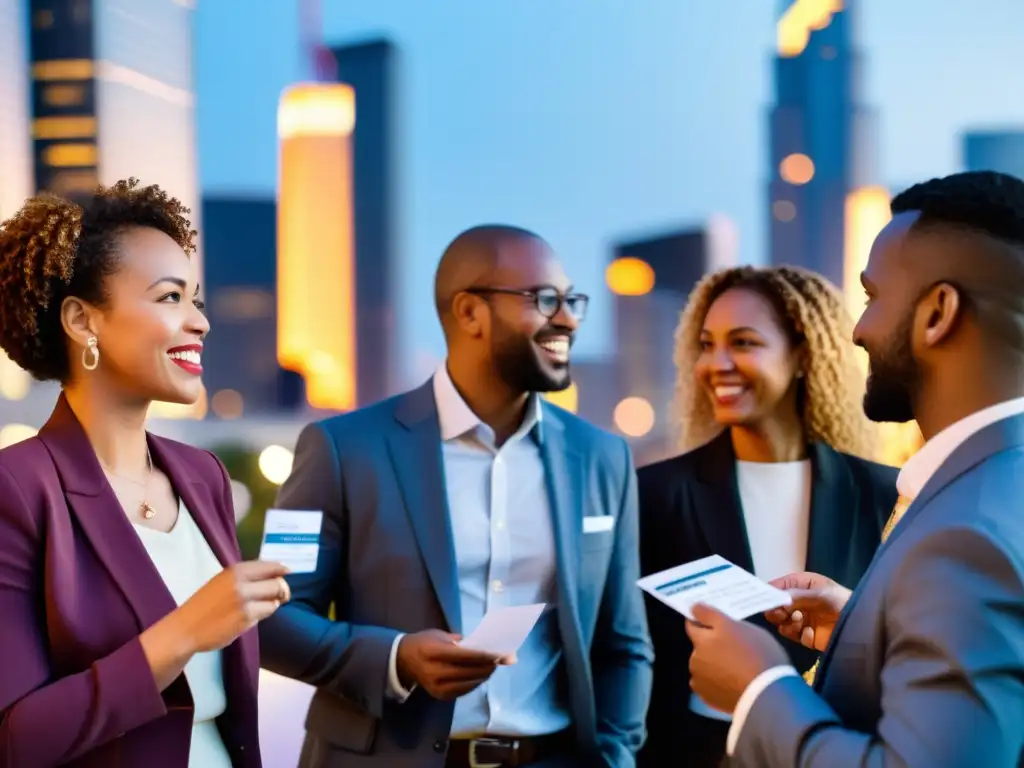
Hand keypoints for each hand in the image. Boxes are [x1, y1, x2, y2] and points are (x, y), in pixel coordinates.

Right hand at [170, 560, 291, 652]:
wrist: (185, 628)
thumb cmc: (204, 605)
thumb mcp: (223, 582)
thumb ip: (246, 577)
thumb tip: (276, 574)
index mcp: (235, 570)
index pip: (269, 565)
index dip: (281, 569)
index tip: (288, 572)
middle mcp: (241, 582)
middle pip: (277, 583)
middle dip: (281, 590)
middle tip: (280, 596)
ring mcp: (244, 600)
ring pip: (275, 599)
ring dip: (272, 603)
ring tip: (259, 607)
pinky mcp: (246, 617)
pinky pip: (266, 613)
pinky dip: (262, 615)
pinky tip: (249, 617)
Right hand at [396, 629, 509, 700]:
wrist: (404, 661)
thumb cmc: (425, 642)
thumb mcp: (440, 635)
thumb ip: (461, 642)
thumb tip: (485, 645)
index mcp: (433, 652)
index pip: (464, 655)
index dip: (483, 655)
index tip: (499, 653)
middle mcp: (435, 672)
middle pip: (468, 671)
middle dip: (488, 666)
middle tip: (502, 660)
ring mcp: (437, 687)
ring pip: (468, 683)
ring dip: (484, 675)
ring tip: (494, 667)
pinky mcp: (440, 696)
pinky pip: (463, 691)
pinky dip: (475, 683)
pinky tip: (481, 676)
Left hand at [686, 603, 789, 713]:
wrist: (768, 695)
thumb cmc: (759, 656)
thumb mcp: (742, 627)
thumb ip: (716, 618)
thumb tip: (696, 608)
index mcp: (703, 638)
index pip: (692, 624)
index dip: (699, 621)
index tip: (707, 619)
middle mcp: (696, 658)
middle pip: (699, 647)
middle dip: (710, 645)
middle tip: (732, 648)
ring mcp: (700, 680)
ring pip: (702, 666)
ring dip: (711, 665)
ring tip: (734, 670)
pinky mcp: (706, 698)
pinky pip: (707, 685)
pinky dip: (714, 683)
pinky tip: (731, 684)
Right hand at [764, 571, 850, 650]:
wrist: (861, 627)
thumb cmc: (842, 602)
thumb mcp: (819, 594)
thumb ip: (795, 596)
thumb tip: (773, 600)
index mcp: (801, 584)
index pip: (776, 586)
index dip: (768, 593)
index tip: (764, 601)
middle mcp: (798, 601)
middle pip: (774, 606)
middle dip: (776, 611)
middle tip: (782, 615)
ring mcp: (801, 618)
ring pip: (780, 622)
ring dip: (787, 623)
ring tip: (799, 623)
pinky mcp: (805, 635)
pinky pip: (792, 636)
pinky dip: (799, 635)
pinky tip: (811, 633)